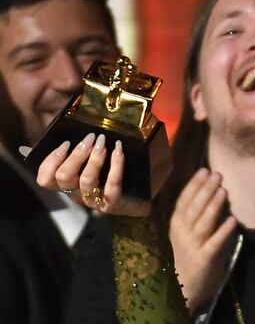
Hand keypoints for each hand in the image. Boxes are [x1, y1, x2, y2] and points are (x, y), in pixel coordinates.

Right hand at [34, 133, 150, 215]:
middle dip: (76, 155)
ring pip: (86, 181)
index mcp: (67, 185)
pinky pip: (112, 186)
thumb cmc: (110, 173)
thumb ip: (66, 154)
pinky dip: (116, 167)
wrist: (141, 193)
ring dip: (94, 159)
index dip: (51, 161)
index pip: (45, 179)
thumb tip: (26, 149)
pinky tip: (118, 151)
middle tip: (91, 137)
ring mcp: (94, 201)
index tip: (66, 143)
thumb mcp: (87, 162)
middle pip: (64, 178)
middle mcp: (77, 194)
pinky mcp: (113, 203)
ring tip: (103, 142)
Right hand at [170, 168, 236, 312]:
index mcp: (177, 226)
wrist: (180, 290)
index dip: (194, 185)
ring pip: (203, 223)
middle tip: (217, 174)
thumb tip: (210, 192)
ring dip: (214, 206)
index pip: (184, 201)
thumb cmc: (186, 258)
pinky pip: (215, 244)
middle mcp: (183, 234)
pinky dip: (223, 232)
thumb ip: (195, 216)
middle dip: (206, 190)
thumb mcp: (186, 234)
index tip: (204, 170)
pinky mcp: (204, 260)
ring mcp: (193, 246)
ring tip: (224, 190)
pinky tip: (233, 221)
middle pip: (194, 208)